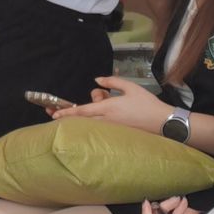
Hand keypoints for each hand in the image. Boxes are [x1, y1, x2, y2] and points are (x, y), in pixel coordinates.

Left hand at [52, 75, 168, 133]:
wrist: (161, 122)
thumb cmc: (146, 103)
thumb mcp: (130, 87)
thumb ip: (112, 82)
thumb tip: (96, 81)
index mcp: (108, 108)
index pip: (83, 110)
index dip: (67, 112)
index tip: (54, 113)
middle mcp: (107, 120)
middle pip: (81, 119)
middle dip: (66, 116)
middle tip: (52, 112)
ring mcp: (111, 128)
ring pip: (90, 123)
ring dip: (84, 114)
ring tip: (102, 96)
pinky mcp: (116, 133)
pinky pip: (99, 126)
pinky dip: (94, 119)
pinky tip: (103, 107)